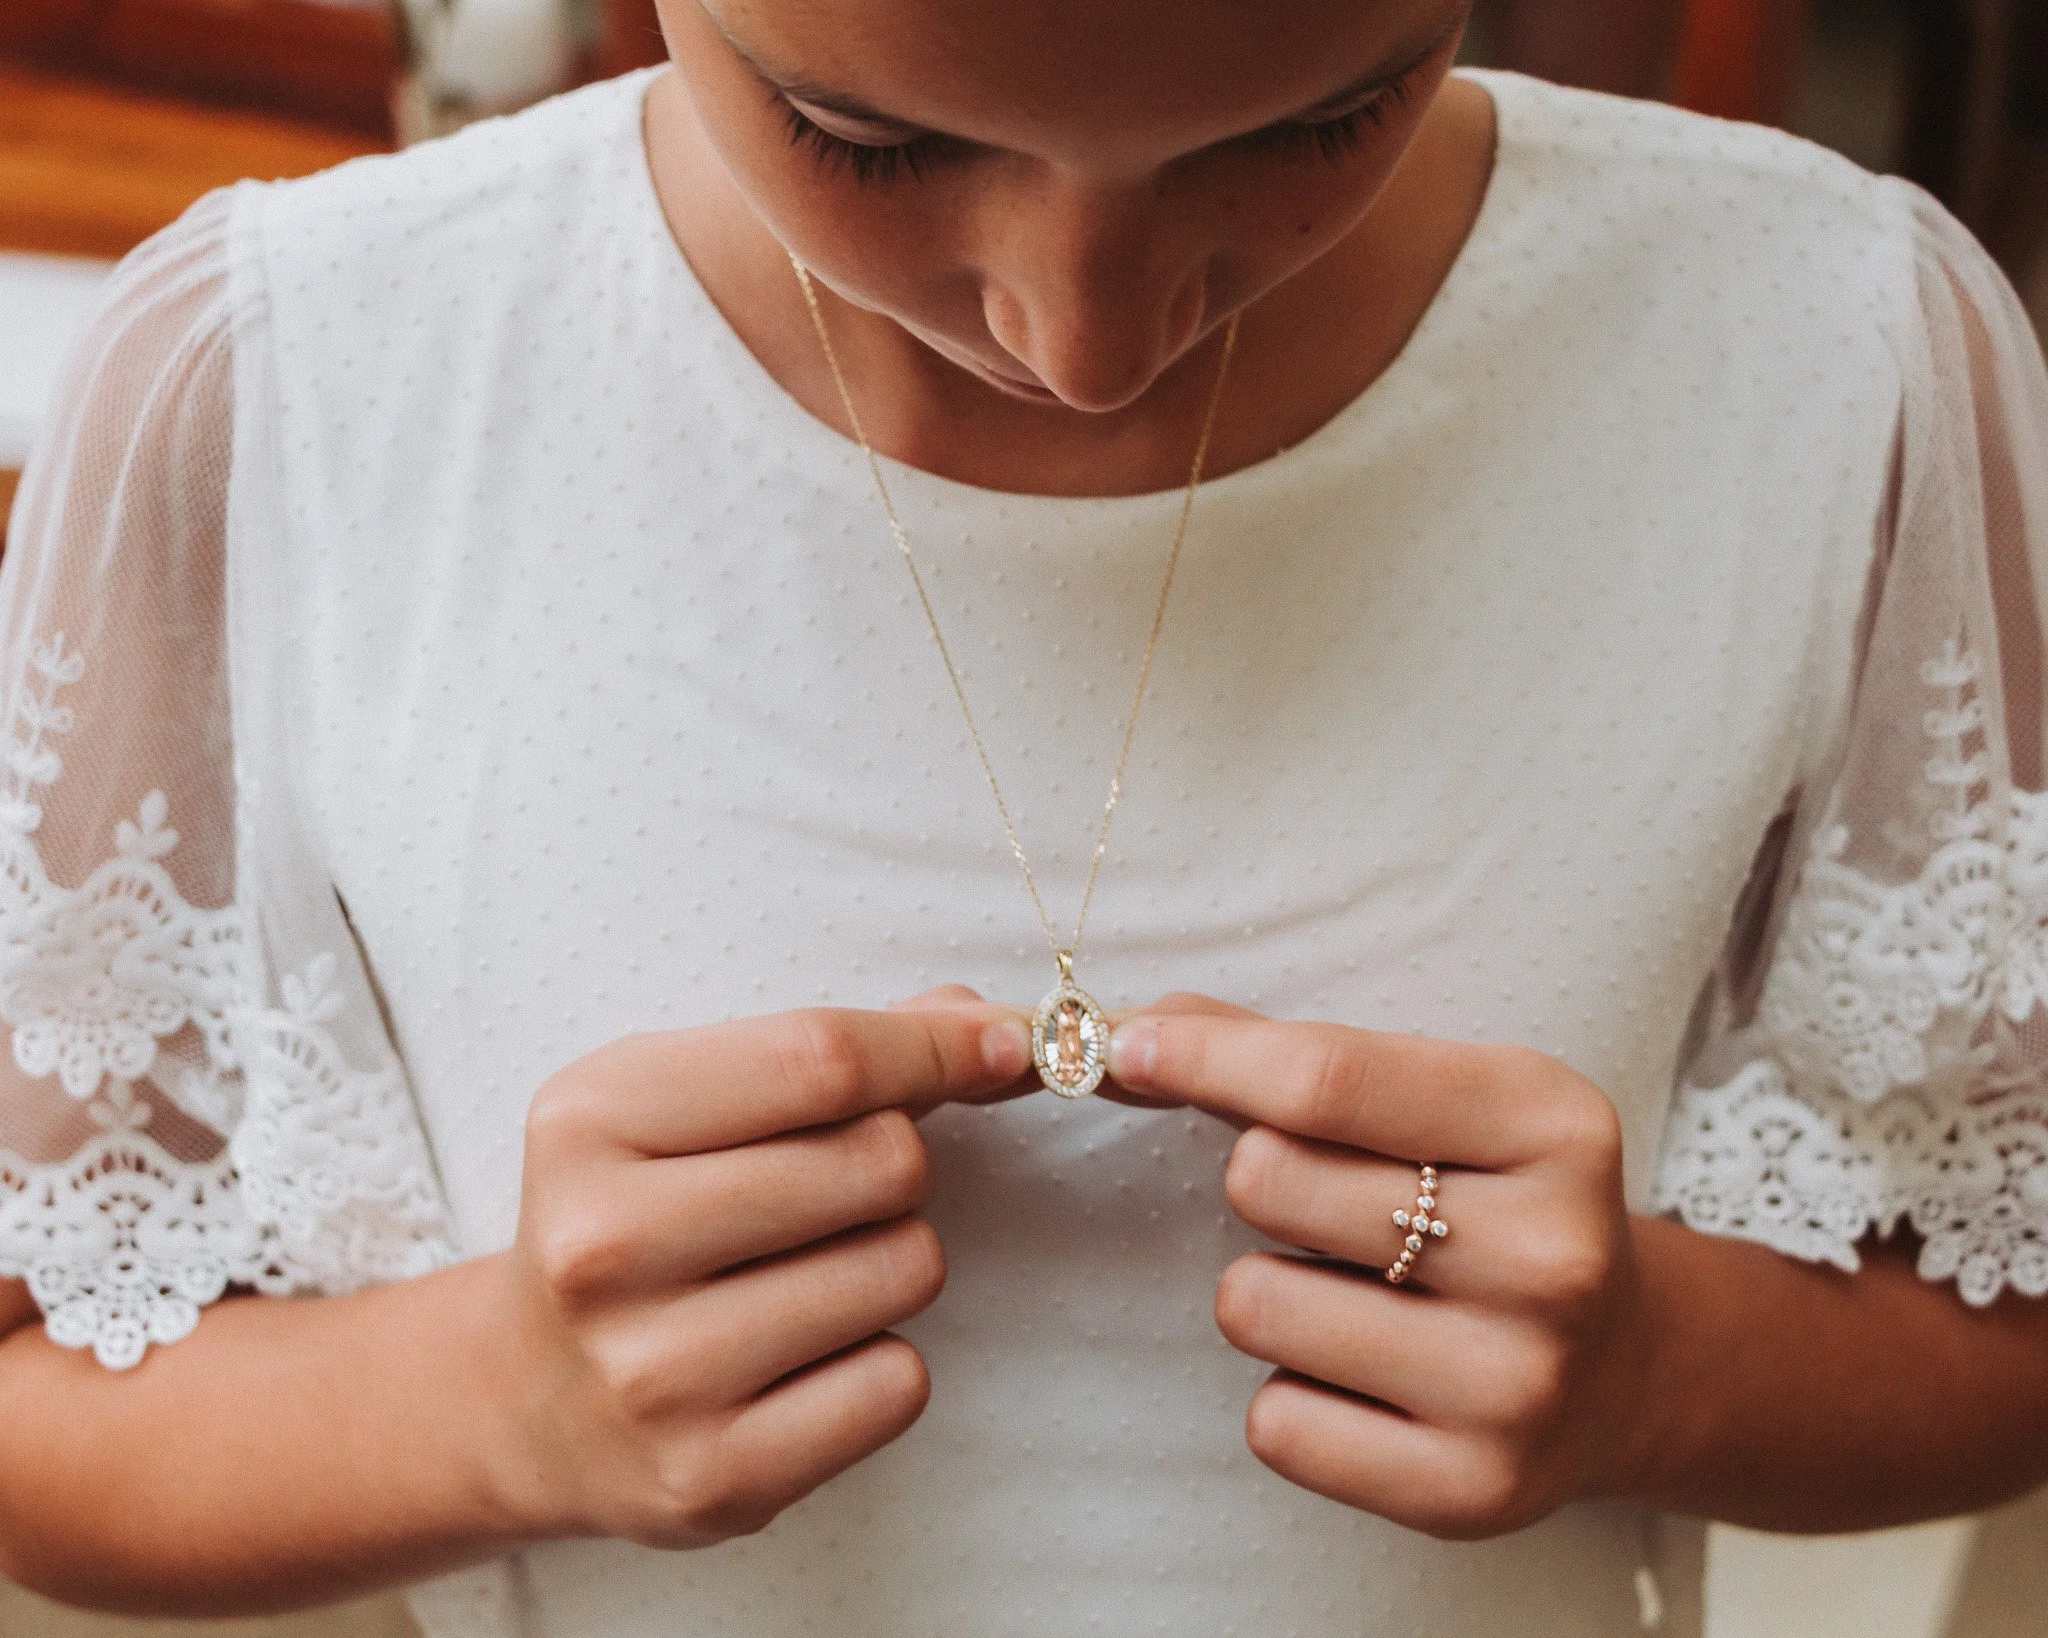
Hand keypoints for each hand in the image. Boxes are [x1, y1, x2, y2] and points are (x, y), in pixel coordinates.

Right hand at [490, 999, 1034, 1549]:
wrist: (529, 1399)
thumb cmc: (635, 1215)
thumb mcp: (686, 1099)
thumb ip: (835, 1053)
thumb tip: (997, 1033)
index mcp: (591, 1121)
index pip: (821, 1059)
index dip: (937, 1045)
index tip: (1007, 1043)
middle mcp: (605, 1246)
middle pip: (882, 1161)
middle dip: (896, 1162)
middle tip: (833, 1193)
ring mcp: (654, 1375)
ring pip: (907, 1266)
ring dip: (893, 1259)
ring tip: (806, 1275)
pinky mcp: (713, 1477)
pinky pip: (899, 1383)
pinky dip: (883, 1361)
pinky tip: (805, 1359)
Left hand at [1107, 996, 1653, 1538]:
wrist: (1627, 1369)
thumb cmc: (1493, 1201)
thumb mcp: (1440, 1096)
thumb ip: (1288, 1054)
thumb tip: (1129, 1036)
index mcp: (1550, 1125)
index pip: (1327, 1078)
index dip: (1203, 1057)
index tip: (1124, 1046)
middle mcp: (1549, 1256)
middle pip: (1269, 1181)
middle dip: (1257, 1177)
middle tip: (1325, 1202)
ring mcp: (1515, 1385)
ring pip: (1252, 1306)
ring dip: (1268, 1293)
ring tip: (1353, 1294)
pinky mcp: (1466, 1491)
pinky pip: (1275, 1426)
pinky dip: (1290, 1394)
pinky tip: (1366, 1376)